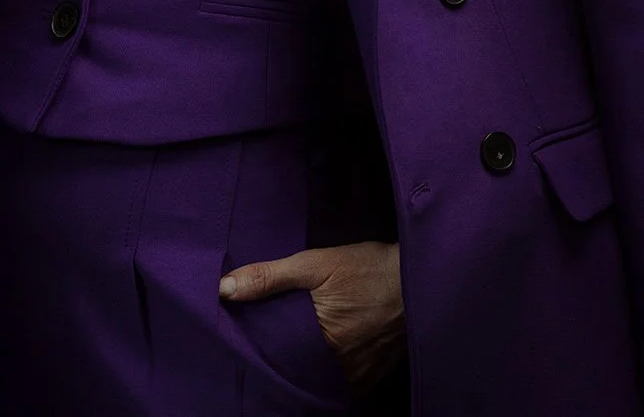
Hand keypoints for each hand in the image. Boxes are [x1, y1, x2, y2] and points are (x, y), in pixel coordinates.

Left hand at [218, 240, 405, 394]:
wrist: (418, 277)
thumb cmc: (367, 268)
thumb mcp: (316, 264)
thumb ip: (269, 277)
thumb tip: (225, 288)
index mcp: (321, 344)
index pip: (276, 359)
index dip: (261, 350)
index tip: (247, 337)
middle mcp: (340, 368)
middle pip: (298, 371)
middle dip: (283, 358)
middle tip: (271, 338)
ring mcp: (358, 375)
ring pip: (320, 376)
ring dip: (307, 362)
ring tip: (295, 341)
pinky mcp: (373, 374)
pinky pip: (342, 380)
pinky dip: (329, 367)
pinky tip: (323, 348)